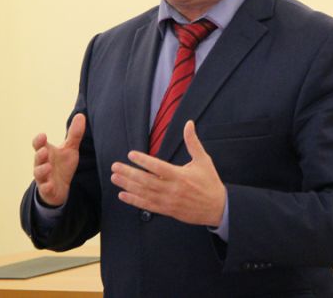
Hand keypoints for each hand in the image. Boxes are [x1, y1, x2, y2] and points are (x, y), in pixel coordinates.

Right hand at [32, 113, 85, 206]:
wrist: (60, 187)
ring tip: (48, 166)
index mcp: (46, 152)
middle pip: (37, 158)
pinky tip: (49, 185)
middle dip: (40, 154)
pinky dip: (46, 187)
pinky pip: (44, 189)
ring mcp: (43, 177)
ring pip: (38, 173)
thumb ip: (74, 134)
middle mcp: (42, 164)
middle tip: (44, 151)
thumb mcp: (70, 149)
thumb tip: (80, 115)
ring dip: (42, 170)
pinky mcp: (47, 189)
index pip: (38, 145)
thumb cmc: (62, 165)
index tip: (43, 135)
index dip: (39, 140)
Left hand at [110, 120, 225, 226]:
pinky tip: (123, 195)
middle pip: (146, 181)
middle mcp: (172, 189)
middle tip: (115, 166)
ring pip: (144, 193)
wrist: (217, 208)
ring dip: (128, 185)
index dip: (143, 161)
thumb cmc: (210, 182)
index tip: (131, 154)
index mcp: (180, 175)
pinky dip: (134, 201)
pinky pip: (147, 206)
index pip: (158, 167)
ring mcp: (168, 201)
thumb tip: (189, 123)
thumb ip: (193, 142)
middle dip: (129, 173)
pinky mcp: (167, 210)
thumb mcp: (203, 160)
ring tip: (114, 178)